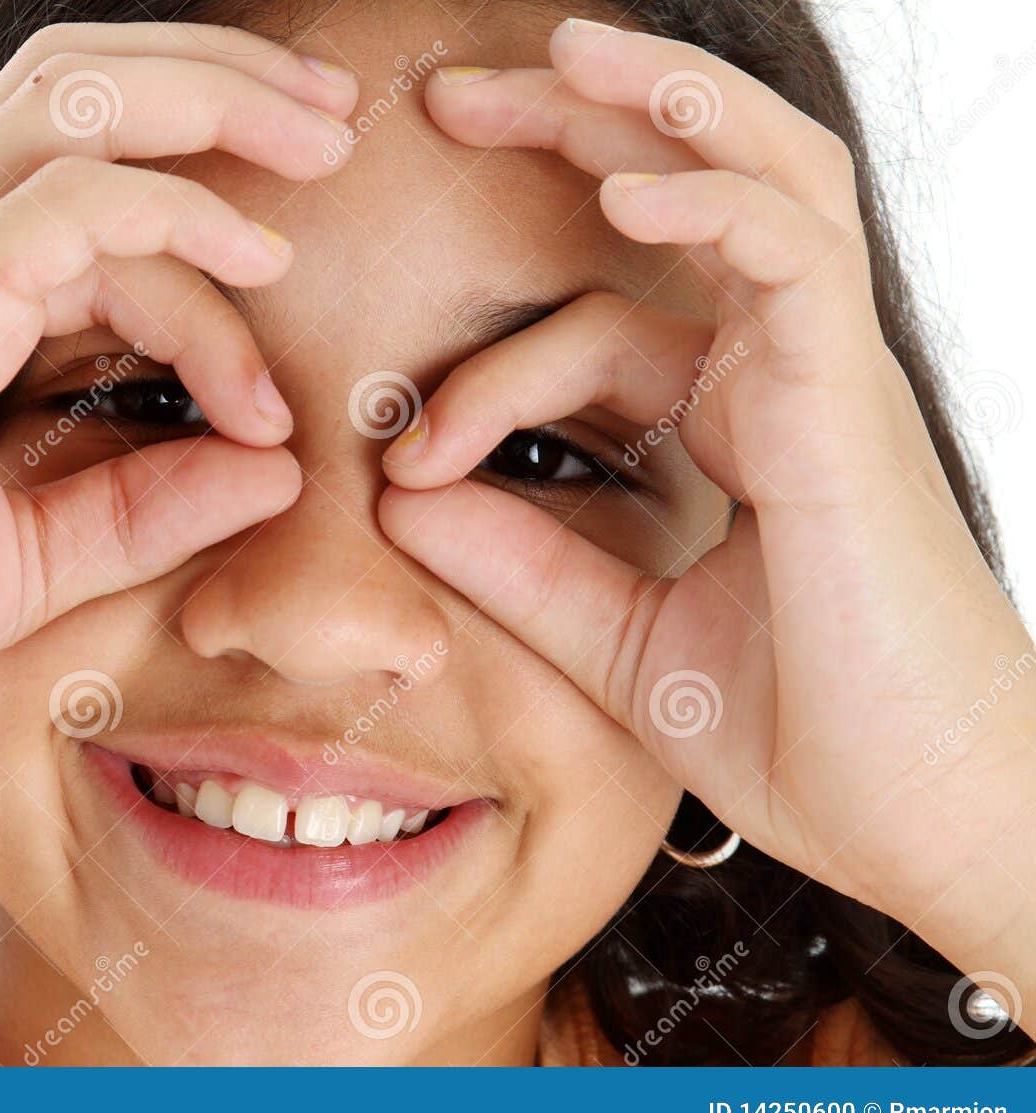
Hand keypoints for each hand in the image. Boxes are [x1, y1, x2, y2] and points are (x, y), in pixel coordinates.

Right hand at [0, 23, 360, 768]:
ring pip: (76, 105)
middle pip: (81, 85)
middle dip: (221, 82)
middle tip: (336, 119)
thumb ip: (143, 506)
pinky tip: (259, 265)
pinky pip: (68, 207)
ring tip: (327, 150)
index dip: (209, 212)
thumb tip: (274, 471)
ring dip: (216, 109)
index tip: (290, 332)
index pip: (85, 172)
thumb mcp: (26, 556)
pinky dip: (178, 218)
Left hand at [379, 19, 1035, 970]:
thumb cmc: (807, 733)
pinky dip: (712, 202)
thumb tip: (398, 496)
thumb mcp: (618, 638)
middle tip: (455, 91)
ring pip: (764, 179)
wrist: (927, 822)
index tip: (400, 463)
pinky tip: (626, 181)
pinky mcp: (849, 404)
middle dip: (577, 126)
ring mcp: (824, 378)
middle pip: (689, 195)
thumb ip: (517, 564)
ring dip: (663, 105)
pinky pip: (793, 255)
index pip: (592, 335)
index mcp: (731, 423)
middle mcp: (781, 378)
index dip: (482, 381)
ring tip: (564, 53)